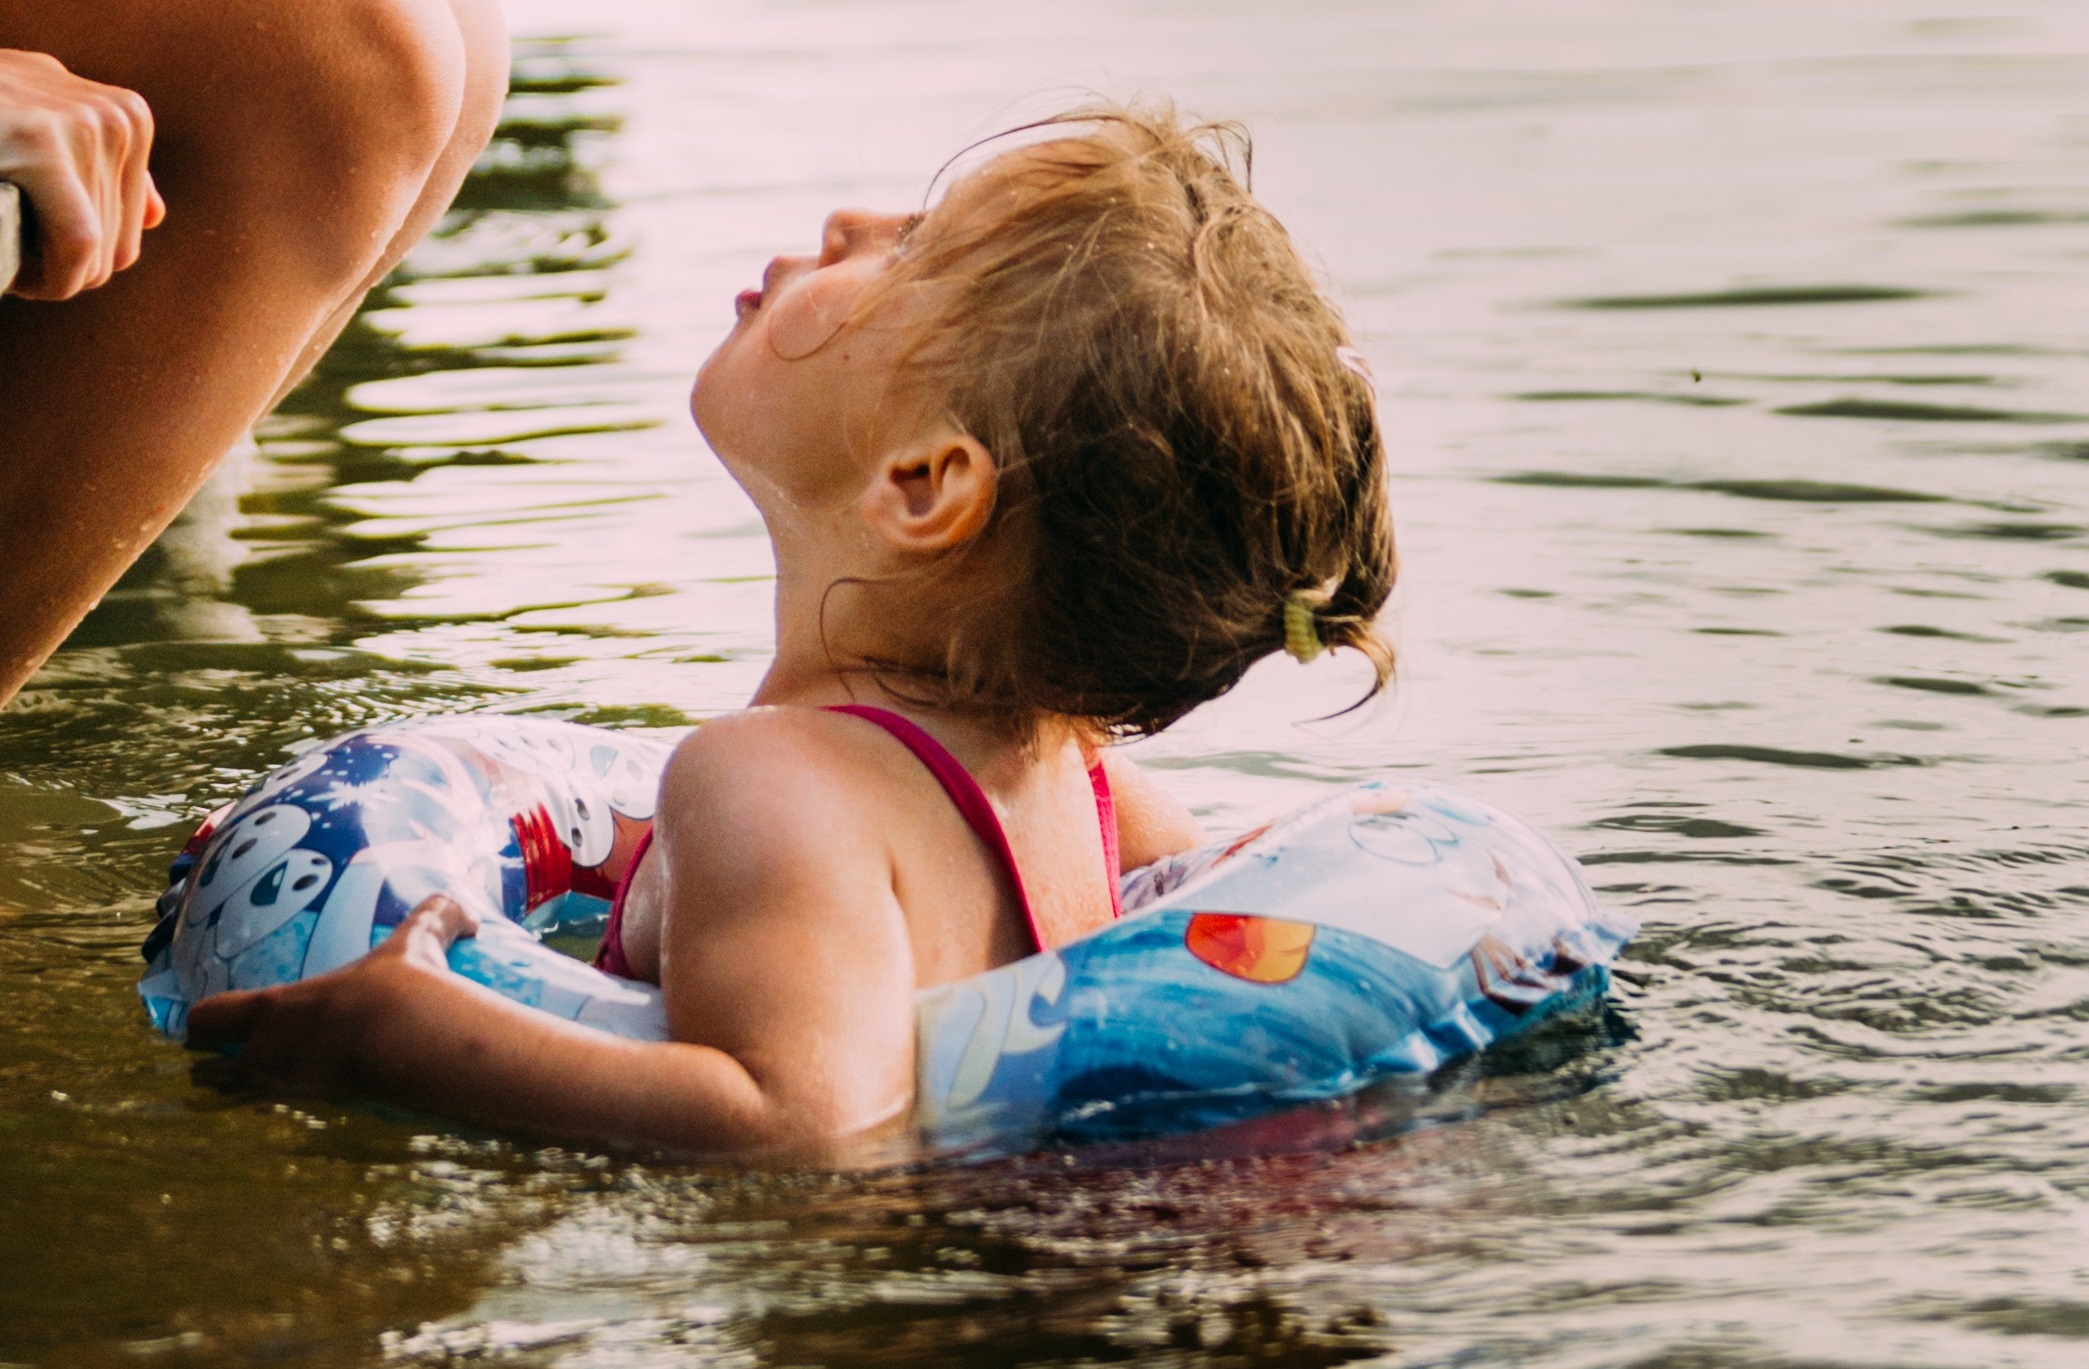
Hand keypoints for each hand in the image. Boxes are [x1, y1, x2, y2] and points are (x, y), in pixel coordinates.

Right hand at [0, 48, 164, 299]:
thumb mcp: (40, 132)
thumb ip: (98, 168)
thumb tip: (154, 217)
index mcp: (120, 111)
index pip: (131, 218)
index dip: (87, 259)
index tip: (37, 263)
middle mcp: (112, 111)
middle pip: (121, 238)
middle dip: (67, 269)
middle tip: (16, 269)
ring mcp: (82, 119)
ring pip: (100, 248)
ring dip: (51, 277)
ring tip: (10, 266)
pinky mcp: (40, 138)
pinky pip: (78, 242)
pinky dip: (52, 279)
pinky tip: (18, 281)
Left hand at [186, 894, 480, 1095]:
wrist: (414, 1041)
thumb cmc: (401, 989)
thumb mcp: (417, 941)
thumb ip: (436, 916)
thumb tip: (469, 913)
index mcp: (276, 1009)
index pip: (208, 1019)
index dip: (199, 1022)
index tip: (198, 1023)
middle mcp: (270, 1053)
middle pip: (212, 1074)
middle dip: (213, 1068)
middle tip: (221, 1060)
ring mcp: (291, 1088)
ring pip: (238, 1102)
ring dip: (237, 1097)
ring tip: (246, 1092)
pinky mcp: (321, 1112)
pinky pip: (281, 1117)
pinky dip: (278, 1114)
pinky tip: (293, 1109)